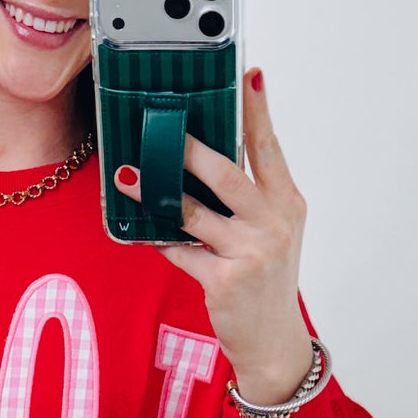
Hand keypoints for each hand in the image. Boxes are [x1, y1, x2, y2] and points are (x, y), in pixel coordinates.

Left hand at [115, 69, 313, 406]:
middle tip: (164, 123)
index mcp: (287, 203)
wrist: (274, 341)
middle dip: (192, 147)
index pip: (269, 148)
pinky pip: (181, 250)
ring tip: (129, 175)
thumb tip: (206, 157)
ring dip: (157, 191)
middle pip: (227, 173)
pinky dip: (160, 239)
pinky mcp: (224, 280)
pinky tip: (141, 228)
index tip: (247, 75)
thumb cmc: (266, 280)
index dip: (257, 111)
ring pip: (195, 211)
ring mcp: (251, 252)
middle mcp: (274, 223)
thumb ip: (249, 196)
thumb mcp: (273, 232)